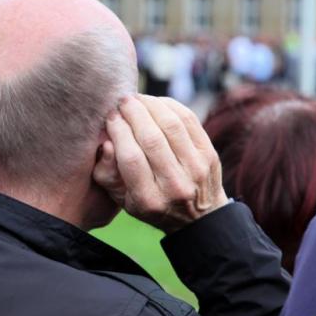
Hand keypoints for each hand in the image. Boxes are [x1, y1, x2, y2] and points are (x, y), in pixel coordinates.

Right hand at [93, 95, 228, 233]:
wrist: (199, 217)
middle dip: (133, 113)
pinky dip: (169, 106)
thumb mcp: (122, 199)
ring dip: (151, 104)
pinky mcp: (209, 154)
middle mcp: (175, 185)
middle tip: (122, 101)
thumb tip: (106, 142)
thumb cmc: (151, 204)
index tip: (110, 117)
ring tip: (137, 99)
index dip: (118, 131)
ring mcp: (196, 169)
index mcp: (149, 200)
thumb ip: (107, 173)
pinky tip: (156, 103)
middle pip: (151, 139)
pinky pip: (189, 120)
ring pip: (171, 125)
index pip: (130, 158)